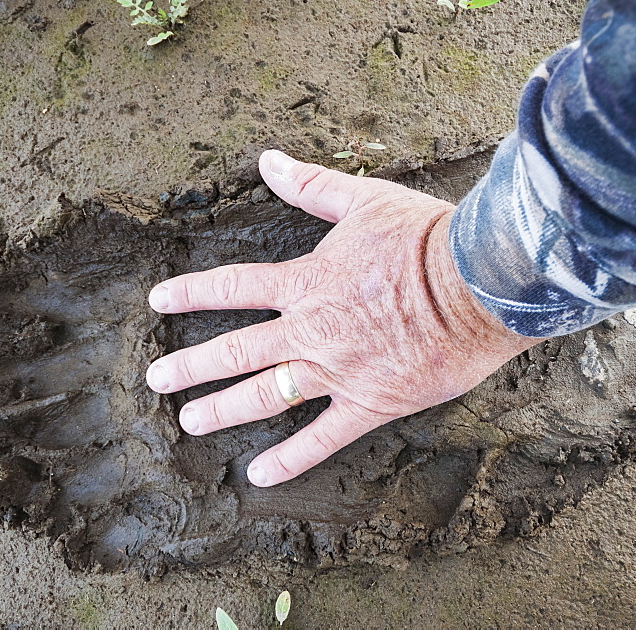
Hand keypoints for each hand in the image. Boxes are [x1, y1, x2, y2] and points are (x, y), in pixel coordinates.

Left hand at [146, 150, 539, 486]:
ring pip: (265, 395)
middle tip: (157, 379)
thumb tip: (269, 160)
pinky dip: (290, 458)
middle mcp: (310, 330)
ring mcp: (336, 370)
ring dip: (222, 409)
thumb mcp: (364, 199)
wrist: (478, 285)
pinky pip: (322, 438)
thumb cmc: (426, 239)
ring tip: (189, 421)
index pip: (234, 287)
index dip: (192, 293)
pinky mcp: (369, 402)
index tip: (159, 301)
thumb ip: (312, 186)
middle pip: (237, 351)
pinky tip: (260, 476)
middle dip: (191, 365)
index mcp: (307, 282)